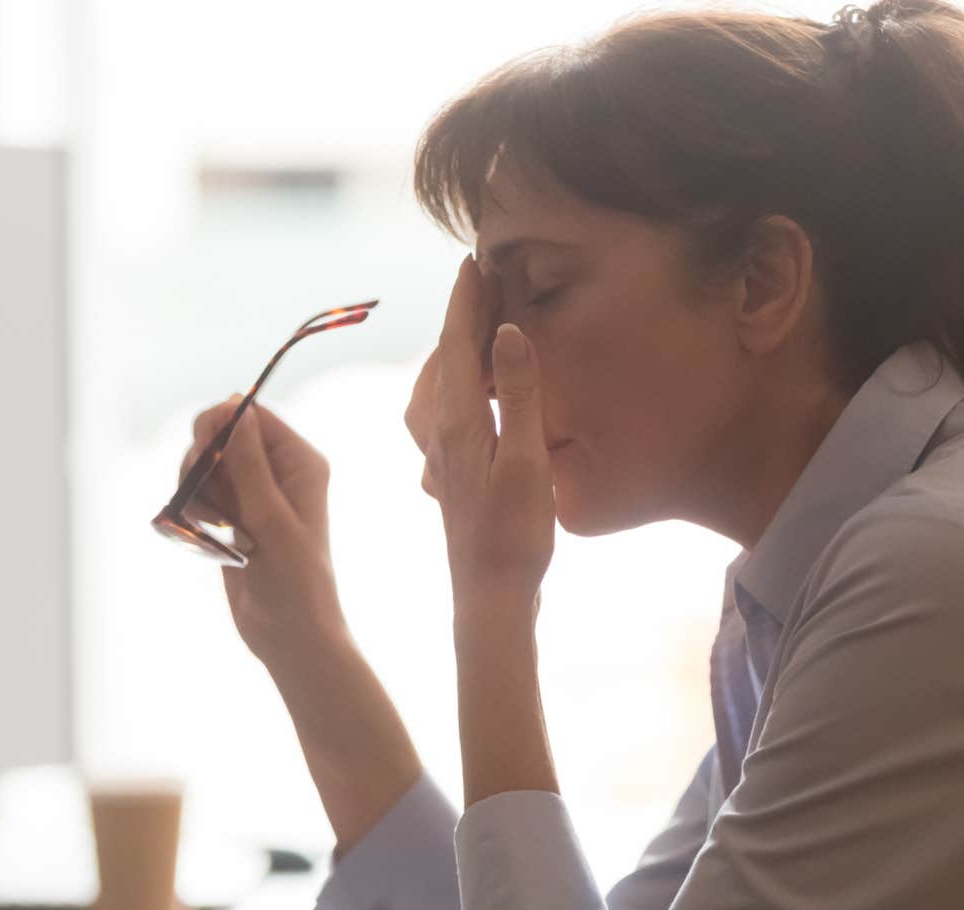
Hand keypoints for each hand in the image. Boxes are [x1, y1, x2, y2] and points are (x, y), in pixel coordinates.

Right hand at [179, 396, 346, 666]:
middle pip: (221, 436)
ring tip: (211, 527)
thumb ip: (250, 464)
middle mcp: (277, 473)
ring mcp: (252, 495)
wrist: (291, 637)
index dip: (220, 423)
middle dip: (203, 461)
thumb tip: (236, 409)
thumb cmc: (295, 582)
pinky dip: (193, 512)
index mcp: (299, 463)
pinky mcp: (232, 519)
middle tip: (202, 495)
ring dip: (196, 491)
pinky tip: (206, 538)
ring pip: (205, 468)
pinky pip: (200, 496)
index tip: (202, 450)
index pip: (253, 416)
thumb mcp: (272, 519)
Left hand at [404, 255, 555, 610]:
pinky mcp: (446, 471)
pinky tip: (468, 390)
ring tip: (479, 324)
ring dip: (456, 349)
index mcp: (456, 420)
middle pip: (444, 357)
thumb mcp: (526, 461)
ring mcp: (438, 452)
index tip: (474, 260)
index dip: (467, 300)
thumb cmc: (513, 536)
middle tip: (483, 279)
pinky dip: (454, 382)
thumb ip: (520, 394)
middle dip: (462, 316)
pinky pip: (440, 409)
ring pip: (437, 383)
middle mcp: (438, 431)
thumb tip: (507, 331)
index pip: (458, 343)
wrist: (488, 595)